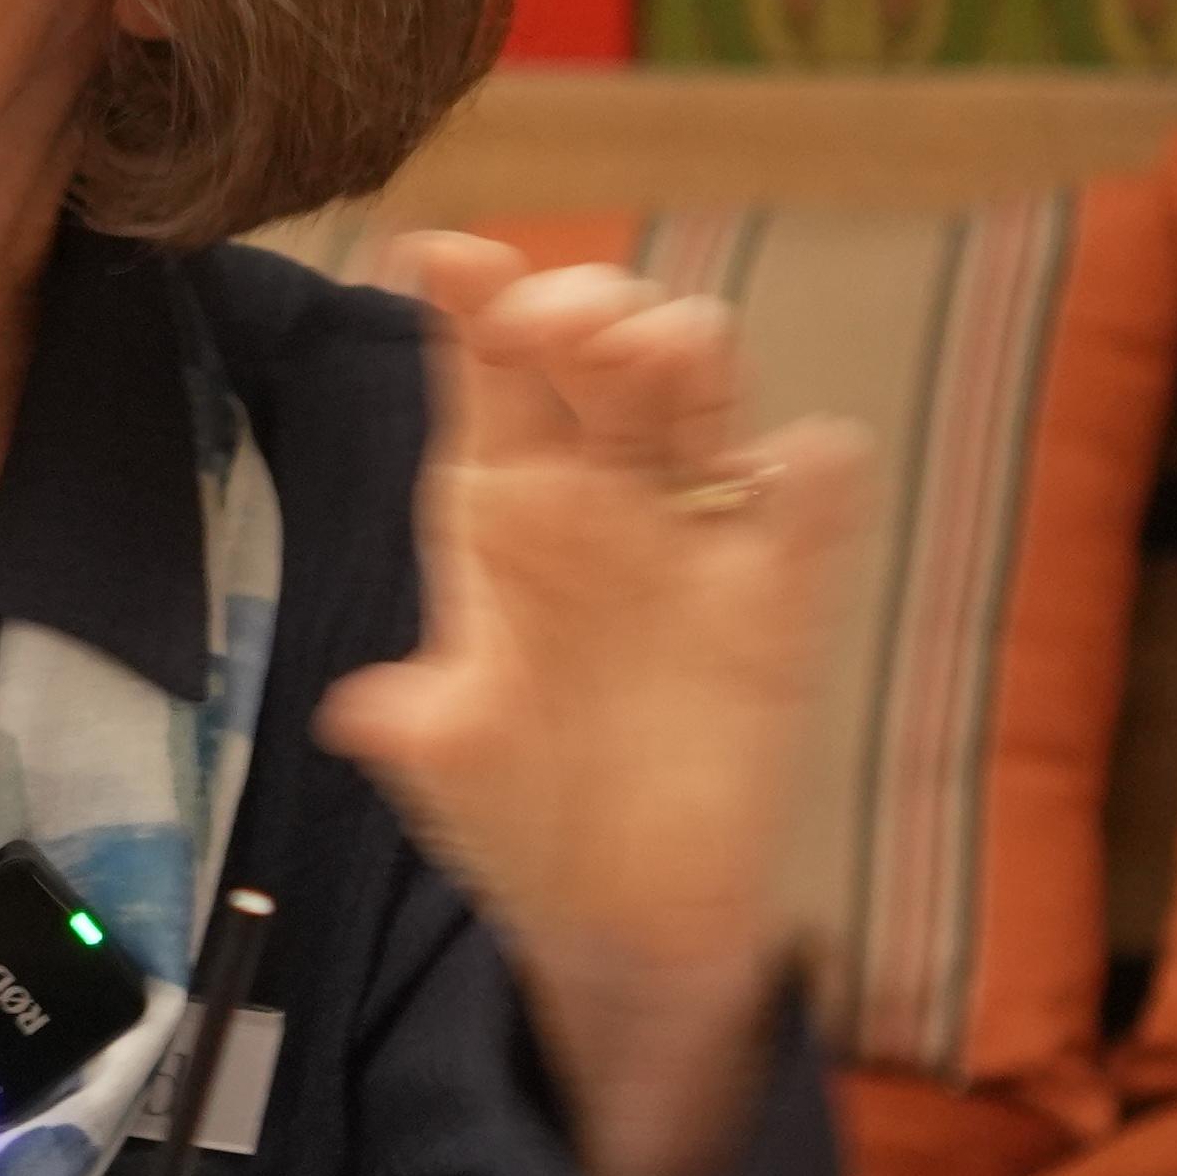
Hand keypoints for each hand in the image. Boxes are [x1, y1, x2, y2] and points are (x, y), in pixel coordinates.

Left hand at [318, 238, 868, 1175]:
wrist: (618, 918)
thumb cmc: (517, 814)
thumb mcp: (452, 766)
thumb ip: (421, 725)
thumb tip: (365, 709)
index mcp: (499, 505)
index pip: (485, 370)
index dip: (468, 298)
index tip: (442, 257)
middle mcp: (596, 493)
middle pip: (596, 345)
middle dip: (580, 304)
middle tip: (553, 328)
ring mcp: (691, 533)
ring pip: (703, 384)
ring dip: (685, 346)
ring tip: (654, 359)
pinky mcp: (778, 594)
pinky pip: (809, 498)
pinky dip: (812, 469)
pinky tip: (791, 471)